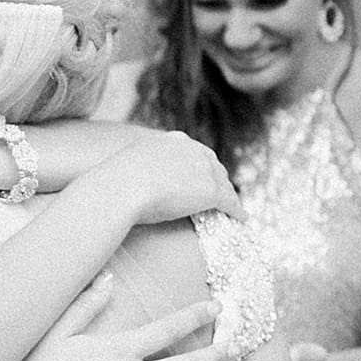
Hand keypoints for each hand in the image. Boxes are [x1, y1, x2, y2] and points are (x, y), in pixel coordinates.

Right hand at [84, 131, 241, 225]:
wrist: (124, 188)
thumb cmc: (118, 180)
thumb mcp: (131, 163)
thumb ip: (140, 165)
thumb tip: (130, 174)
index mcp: (175, 142)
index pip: (197, 153)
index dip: (204, 166)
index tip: (205, 176)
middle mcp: (194, 151)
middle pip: (215, 167)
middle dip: (220, 180)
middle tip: (224, 193)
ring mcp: (205, 170)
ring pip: (224, 185)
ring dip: (230, 196)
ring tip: (234, 207)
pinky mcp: (212, 191)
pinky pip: (229, 202)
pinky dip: (237, 210)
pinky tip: (241, 218)